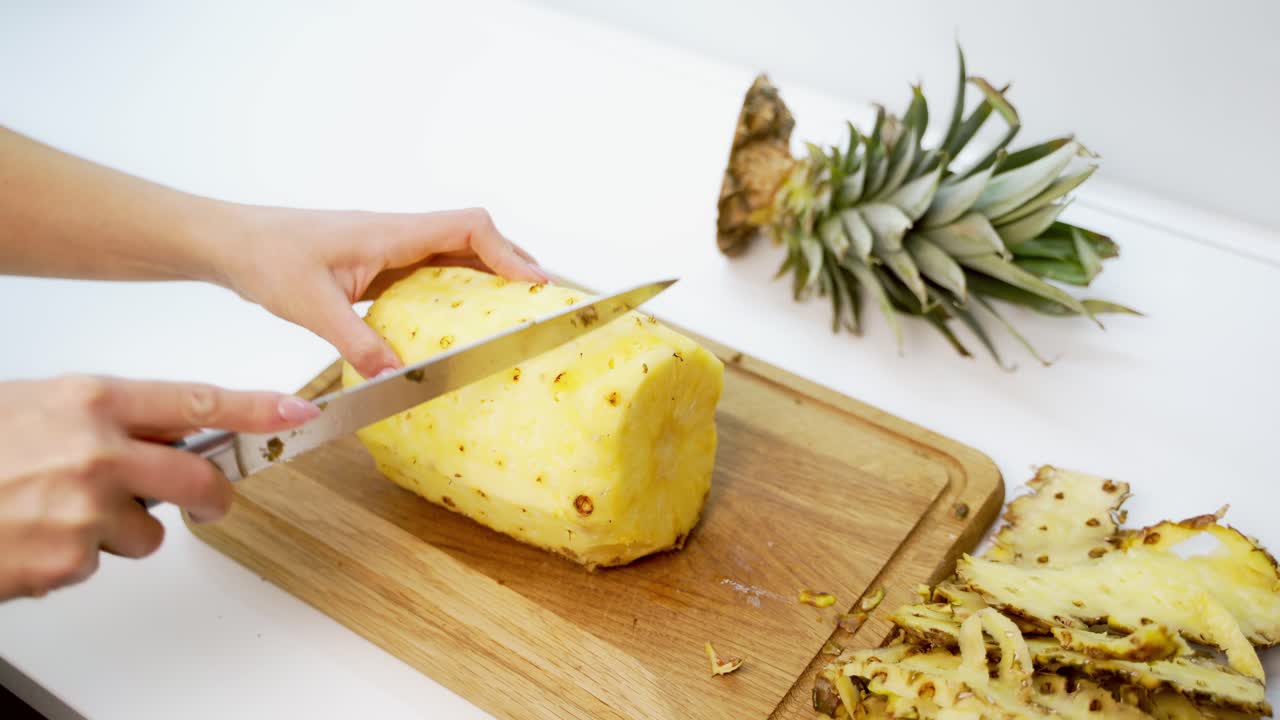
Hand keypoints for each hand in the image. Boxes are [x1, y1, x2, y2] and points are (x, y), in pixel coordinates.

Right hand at [0, 375, 319, 600]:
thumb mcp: (38, 405)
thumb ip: (105, 417)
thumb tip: (163, 430)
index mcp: (91, 401)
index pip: (198, 400)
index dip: (257, 409)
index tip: (298, 411)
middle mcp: (98, 452)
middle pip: (198, 478)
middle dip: (213, 494)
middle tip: (212, 499)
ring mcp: (84, 510)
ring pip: (147, 532)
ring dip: (116, 531)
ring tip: (56, 513)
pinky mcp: (67, 562)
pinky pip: (96, 564)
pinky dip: (71, 559)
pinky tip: (31, 537)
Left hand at [211, 206, 549, 378]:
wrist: (230, 242)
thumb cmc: (265, 257)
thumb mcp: (310, 304)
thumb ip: (356, 340)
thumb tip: (395, 378)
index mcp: (390, 232)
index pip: (468, 227)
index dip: (508, 253)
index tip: (534, 285)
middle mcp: (397, 234)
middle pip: (474, 237)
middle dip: (513, 263)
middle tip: (543, 299)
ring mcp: (390, 248)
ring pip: (456, 252)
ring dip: (490, 273)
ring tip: (518, 307)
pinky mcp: (379, 264)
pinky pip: (433, 270)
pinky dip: (460, 287)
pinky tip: (463, 317)